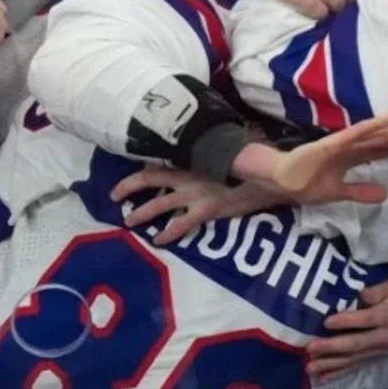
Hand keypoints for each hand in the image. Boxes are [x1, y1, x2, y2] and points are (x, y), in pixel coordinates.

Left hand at [111, 164, 286, 245]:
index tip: (132, 171)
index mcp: (197, 158)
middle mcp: (192, 173)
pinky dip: (167, 233)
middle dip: (130, 187)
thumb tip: (209, 147)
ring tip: (128, 221)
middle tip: (113, 196)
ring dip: (141, 212)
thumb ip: (217, 152)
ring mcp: (197, 192)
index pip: (165, 158)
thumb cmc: (255, 163)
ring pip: (160, 202)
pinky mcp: (208, 209)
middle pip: (152, 178)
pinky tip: (158, 240)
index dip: (145, 166)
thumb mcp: (233, 152)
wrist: (273, 177)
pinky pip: (180, 224)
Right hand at [236, 111, 387, 204]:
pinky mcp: (332, 144)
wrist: (276, 178)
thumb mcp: (337, 193)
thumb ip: (360, 192)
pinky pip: (356, 134)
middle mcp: (353, 146)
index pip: (387, 151)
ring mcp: (343, 143)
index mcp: (355, 156)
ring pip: (377, 136)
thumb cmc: (303, 182)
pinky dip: (373, 126)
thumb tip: (386, 194)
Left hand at [307, 278, 387, 378]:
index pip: (365, 320)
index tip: (326, 322)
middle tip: (310, 348)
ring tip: (310, 368)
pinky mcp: (377, 359)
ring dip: (331, 365)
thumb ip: (378, 291)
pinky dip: (339, 374)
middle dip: (331, 348)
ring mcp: (380, 351)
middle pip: (355, 344)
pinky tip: (323, 378)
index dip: (346, 321)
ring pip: (353, 360)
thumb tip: (359, 294)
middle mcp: (383, 337)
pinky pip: (356, 368)